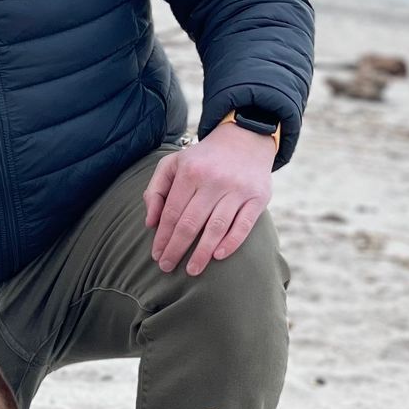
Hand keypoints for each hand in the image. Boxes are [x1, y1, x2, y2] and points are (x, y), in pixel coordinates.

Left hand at [143, 123, 276, 275]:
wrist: (245, 138)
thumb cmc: (203, 158)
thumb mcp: (173, 163)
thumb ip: (155, 190)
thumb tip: (150, 223)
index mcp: (190, 171)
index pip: (172, 212)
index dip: (162, 237)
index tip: (156, 255)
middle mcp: (213, 180)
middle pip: (190, 223)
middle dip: (176, 248)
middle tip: (167, 267)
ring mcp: (238, 189)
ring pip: (216, 227)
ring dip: (202, 253)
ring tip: (191, 270)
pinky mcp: (258, 197)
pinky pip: (244, 225)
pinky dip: (231, 242)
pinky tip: (218, 256)